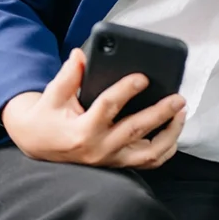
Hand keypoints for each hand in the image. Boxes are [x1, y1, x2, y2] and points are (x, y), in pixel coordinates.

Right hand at [0, 49, 186, 167]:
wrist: (37, 145)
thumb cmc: (46, 118)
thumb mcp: (52, 95)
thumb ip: (68, 75)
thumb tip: (80, 55)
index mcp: (82, 130)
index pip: (108, 107)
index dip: (126, 90)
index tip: (142, 77)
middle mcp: (99, 148)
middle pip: (136, 130)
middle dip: (161, 113)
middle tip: (178, 97)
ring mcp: (110, 160)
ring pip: (149, 152)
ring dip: (170, 133)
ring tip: (180, 113)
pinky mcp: (117, 164)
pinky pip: (148, 162)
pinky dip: (165, 149)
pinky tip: (174, 131)